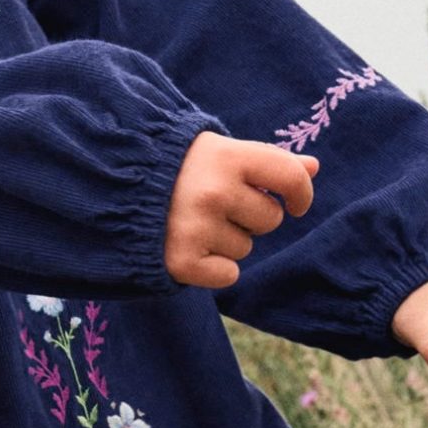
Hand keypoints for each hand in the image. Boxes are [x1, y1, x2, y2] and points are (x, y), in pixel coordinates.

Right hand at [164, 134, 320, 288]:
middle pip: (270, 219)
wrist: (113, 187)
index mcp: (227, 157)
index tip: (295, 203)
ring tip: (194, 223)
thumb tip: (314, 168)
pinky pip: (228, 275)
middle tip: (215, 205)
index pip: (291, 178)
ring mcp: (195, 227)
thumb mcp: (220, 153)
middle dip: (250, 216)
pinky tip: (191, 248)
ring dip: (227, 240)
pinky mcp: (181, 260)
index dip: (300, 194)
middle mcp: (214, 191)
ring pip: (246, 247)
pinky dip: (214, 269)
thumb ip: (267, 162)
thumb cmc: (177, 168)